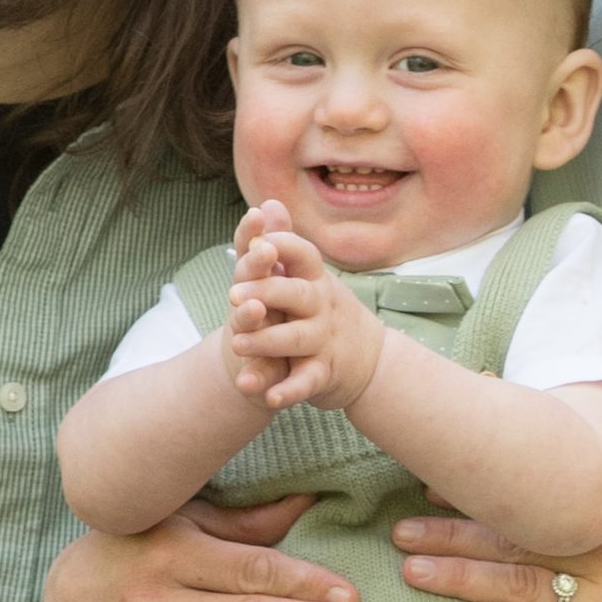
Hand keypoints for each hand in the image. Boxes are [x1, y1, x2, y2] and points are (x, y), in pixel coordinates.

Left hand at [221, 205, 388, 412]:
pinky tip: (268, 398)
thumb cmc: (322, 309)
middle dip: (266, 293)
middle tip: (232, 296)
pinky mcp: (323, 374)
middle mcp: (321, 306)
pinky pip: (305, 382)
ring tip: (237, 344)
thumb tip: (268, 203)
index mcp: (314, 278)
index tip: (258, 243)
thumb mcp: (306, 276)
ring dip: (266, 341)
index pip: (303, 254)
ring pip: (296, 339)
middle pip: (297, 294)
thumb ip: (282, 242)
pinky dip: (288, 391)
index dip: (282, 246)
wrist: (369, 359)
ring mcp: (323, 340)